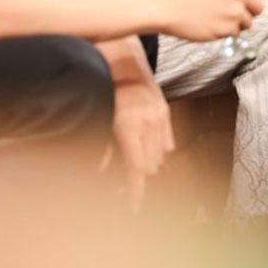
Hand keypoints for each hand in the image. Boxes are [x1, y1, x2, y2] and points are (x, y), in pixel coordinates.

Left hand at [103, 74, 173, 210]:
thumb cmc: (107, 88)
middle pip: (150, 166)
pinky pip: (167, 143)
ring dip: (148, 164)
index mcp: (129, 124)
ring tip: (132, 162)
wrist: (122, 60)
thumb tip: (100, 171)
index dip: (136, 190)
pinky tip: (144, 147)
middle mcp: (148, 121)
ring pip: (160, 156)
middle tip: (123, 184)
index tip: (134, 206)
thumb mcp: (99, 117)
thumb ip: (102, 147)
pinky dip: (157, 150)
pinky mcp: (166, 112)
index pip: (137, 168)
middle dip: (137, 178)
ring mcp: (159, 116)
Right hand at [144, 0, 262, 40]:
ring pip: (247, 22)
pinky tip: (210, 23)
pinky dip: (225, 31)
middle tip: (235, 10)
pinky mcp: (226, 29)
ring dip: (236, 22)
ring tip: (217, 17)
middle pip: (258, 7)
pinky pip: (233, 34)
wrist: (163, 5)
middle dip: (249, 10)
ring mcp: (233, 12)